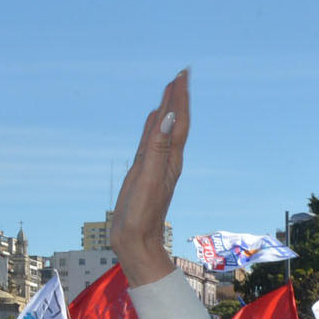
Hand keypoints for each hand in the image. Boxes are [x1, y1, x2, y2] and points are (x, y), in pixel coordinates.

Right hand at [110, 69, 188, 278]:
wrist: (136, 243)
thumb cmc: (141, 215)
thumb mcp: (148, 178)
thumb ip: (157, 146)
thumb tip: (169, 117)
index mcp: (170, 160)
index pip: (179, 122)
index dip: (180, 99)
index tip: (182, 76)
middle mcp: (166, 160)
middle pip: (175, 123)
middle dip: (177, 99)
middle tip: (179, 75)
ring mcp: (155, 166)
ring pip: (164, 131)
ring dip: (167, 110)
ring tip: (169, 91)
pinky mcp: (144, 173)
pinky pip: (151, 143)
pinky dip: (154, 127)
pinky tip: (154, 120)